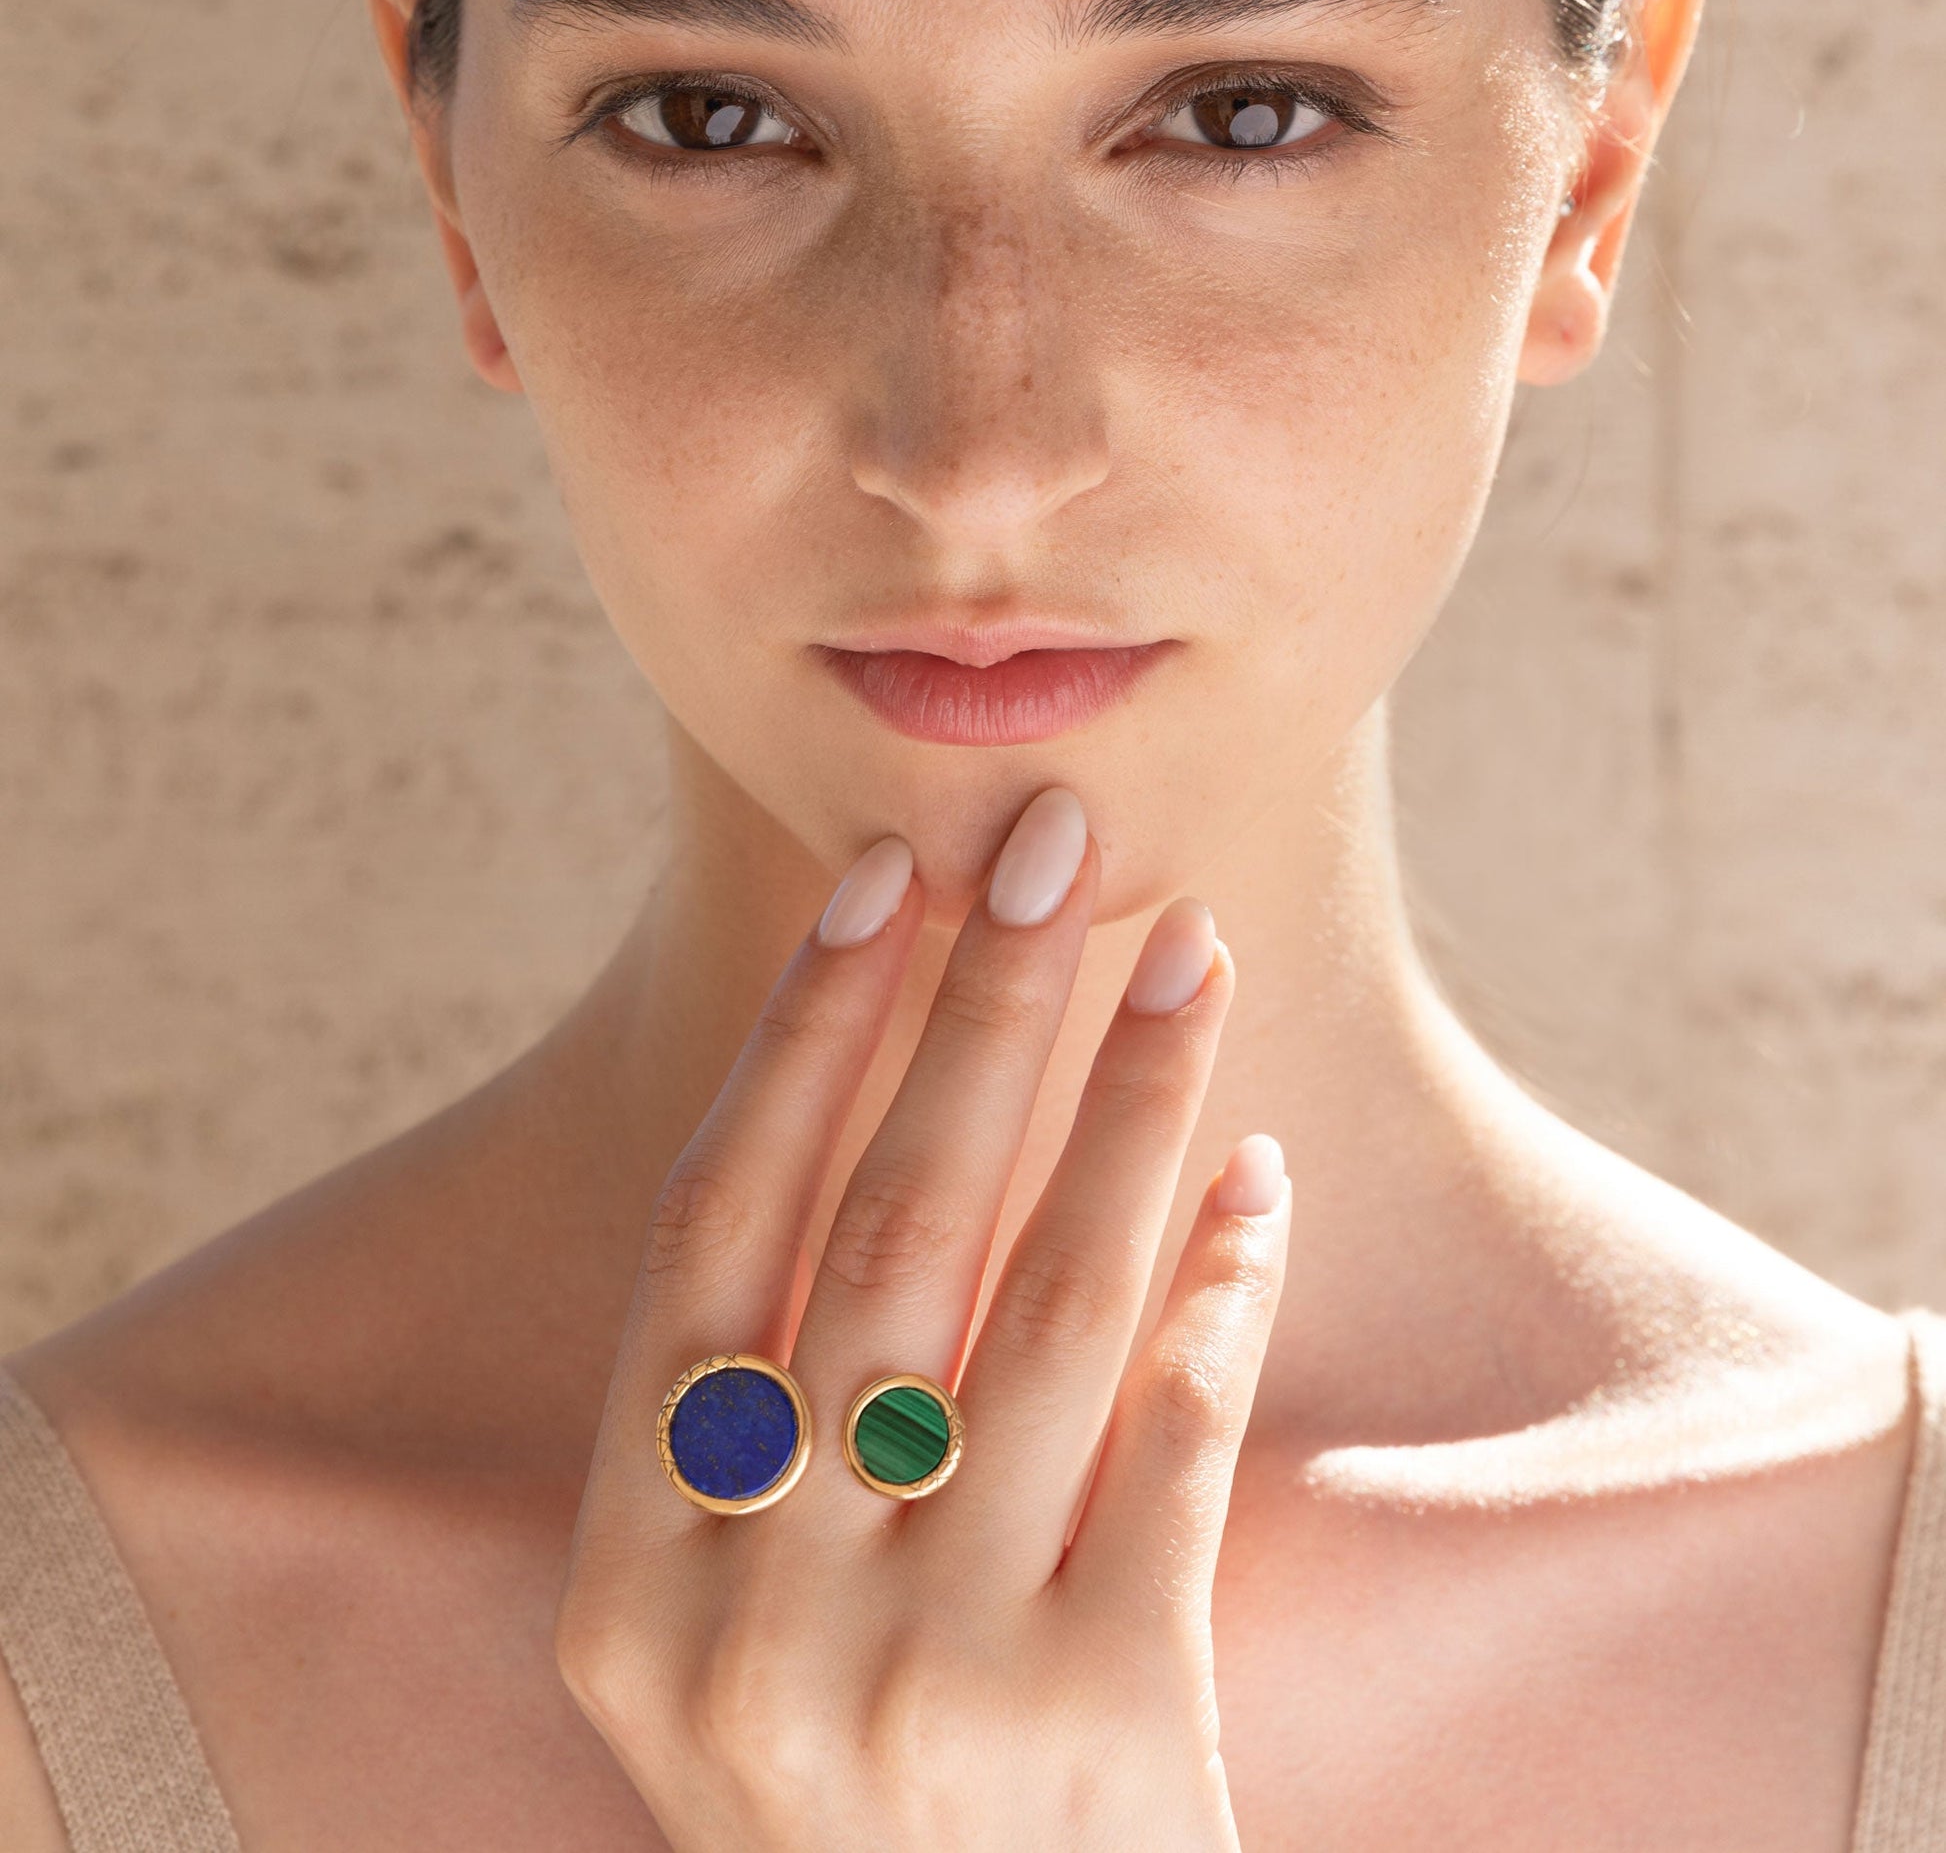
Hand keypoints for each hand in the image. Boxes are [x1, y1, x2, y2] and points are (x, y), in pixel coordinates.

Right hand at [556, 788, 1288, 1849]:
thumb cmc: (842, 1798)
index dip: (799, 1039)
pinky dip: (1223, 1283)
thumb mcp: (723, 1639)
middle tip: (1056, 846)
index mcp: (626, 1579)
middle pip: (885, 1231)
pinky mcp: (1104, 1724)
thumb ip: (749, 1428)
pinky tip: (1258, 1166)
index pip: (712, 1231)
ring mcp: (927, 1675)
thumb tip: (881, 1099)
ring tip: (1189, 950)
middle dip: (979, 1011)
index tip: (882, 880)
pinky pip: (1179, 1439)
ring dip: (1129, 1098)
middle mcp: (752, 1621)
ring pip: (1046, 1302)